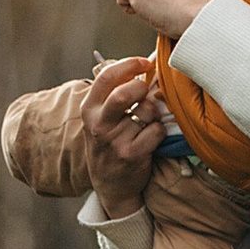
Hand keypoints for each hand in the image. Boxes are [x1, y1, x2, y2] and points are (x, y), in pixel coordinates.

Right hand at [80, 57, 166, 212]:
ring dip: (154, 112)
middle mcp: (98, 124)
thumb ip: (114, 93)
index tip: (145, 63)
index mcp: (89, 109)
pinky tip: (151, 137)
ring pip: (146, 111)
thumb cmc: (110, 143)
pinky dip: (160, 130)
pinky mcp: (131, 155)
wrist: (111, 185)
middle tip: (146, 93)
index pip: (107, 76)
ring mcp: (114, 141)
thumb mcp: (100, 118)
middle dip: (142, 88)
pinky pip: (157, 130)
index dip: (130, 65)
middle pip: (124, 93)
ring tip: (147, 121)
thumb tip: (142, 65)